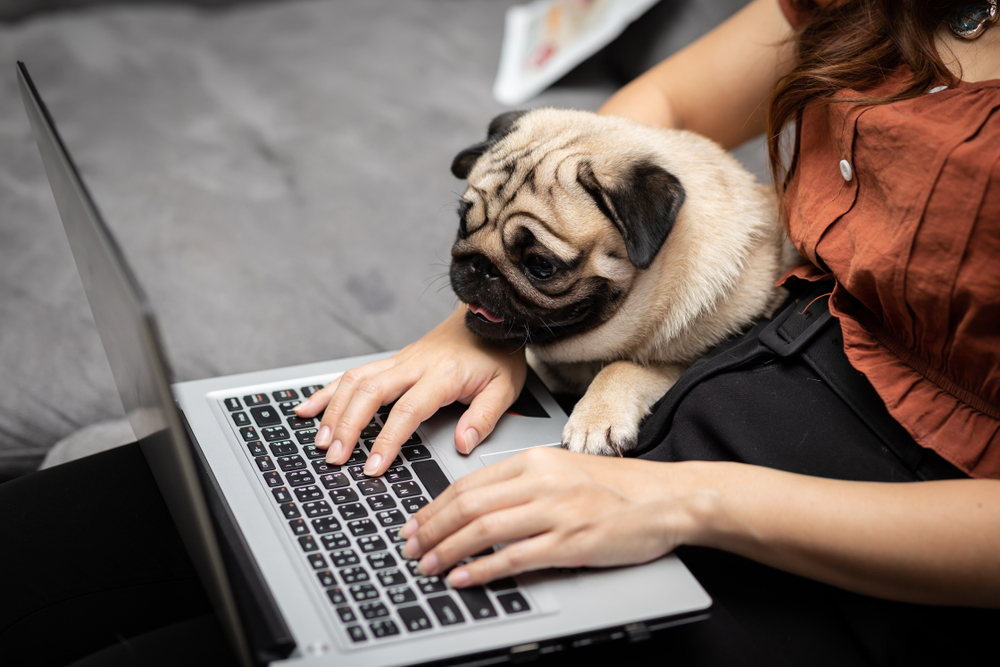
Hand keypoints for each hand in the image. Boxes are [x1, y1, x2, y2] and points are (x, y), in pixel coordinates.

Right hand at [294, 305, 526, 475]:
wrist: (490, 316)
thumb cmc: (497, 354)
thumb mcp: (505, 387)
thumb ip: (484, 417)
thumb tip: (463, 444)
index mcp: (443, 374)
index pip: (407, 410)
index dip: (387, 439)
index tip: (373, 465)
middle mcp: (415, 365)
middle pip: (369, 393)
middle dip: (347, 427)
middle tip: (335, 457)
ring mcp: (400, 361)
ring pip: (355, 381)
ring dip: (333, 411)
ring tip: (321, 441)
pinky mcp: (392, 362)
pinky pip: (353, 374)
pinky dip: (327, 391)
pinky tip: (308, 408)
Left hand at [398, 447, 699, 586]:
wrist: (665, 498)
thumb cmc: (617, 488)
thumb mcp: (562, 472)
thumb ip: (522, 484)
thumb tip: (477, 507)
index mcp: (535, 461)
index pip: (470, 483)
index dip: (435, 507)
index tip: (415, 523)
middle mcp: (541, 482)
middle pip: (468, 506)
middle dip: (431, 530)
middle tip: (410, 548)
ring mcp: (556, 512)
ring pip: (484, 530)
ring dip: (448, 551)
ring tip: (429, 565)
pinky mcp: (571, 541)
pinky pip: (515, 557)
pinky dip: (483, 570)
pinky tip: (464, 579)